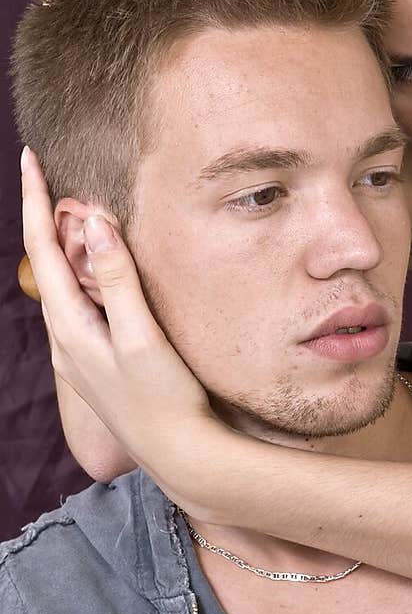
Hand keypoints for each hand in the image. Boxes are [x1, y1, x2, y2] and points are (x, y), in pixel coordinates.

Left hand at [20, 147, 222, 493]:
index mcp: (70, 325)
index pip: (42, 248)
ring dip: (67, 243)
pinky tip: (103, 267)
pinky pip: (85, 301)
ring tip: (74, 208)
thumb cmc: (163, 400)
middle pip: (48, 261)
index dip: (36, 200)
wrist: (180, 456)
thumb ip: (117, 278)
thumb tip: (92, 222)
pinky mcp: (102, 359)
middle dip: (47, 215)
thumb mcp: (142, 336)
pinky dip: (87, 270)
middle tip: (52, 172)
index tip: (30, 157)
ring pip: (67, 281)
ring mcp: (82, 351)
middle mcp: (67, 337)